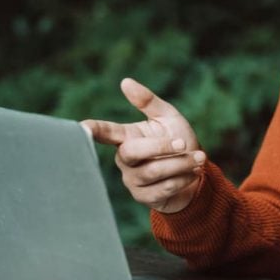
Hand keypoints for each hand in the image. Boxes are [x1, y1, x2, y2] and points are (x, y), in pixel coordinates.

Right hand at [82, 77, 205, 213]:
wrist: (196, 172)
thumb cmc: (178, 141)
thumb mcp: (168, 117)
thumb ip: (148, 101)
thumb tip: (125, 82)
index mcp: (126, 137)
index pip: (104, 132)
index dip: (92, 130)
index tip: (81, 127)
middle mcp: (124, 159)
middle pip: (131, 152)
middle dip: (161, 147)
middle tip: (184, 143)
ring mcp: (132, 180)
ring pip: (152, 172)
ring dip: (180, 164)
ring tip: (198, 157)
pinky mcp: (144, 197)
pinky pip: (162, 189)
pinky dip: (183, 179)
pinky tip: (193, 173)